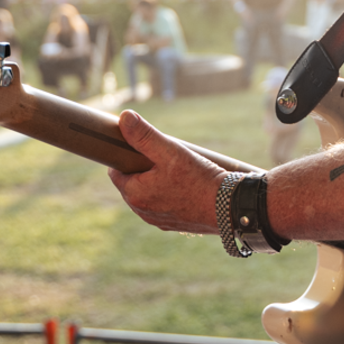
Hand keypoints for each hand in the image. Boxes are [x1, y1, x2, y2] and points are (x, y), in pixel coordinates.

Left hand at [107, 110, 229, 234]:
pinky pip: (163, 206)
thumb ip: (144, 136)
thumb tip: (124, 118)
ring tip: (176, 171)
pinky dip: (169, 196)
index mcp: (134, 194)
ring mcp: (157, 220)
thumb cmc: (198, 178)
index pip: (116, 172)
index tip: (141, 148)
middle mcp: (142, 211)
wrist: (228, 207)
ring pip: (148, 195)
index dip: (127, 157)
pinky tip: (184, 187)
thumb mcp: (170, 151)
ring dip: (155, 183)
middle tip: (163, 157)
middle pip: (132, 183)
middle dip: (143, 169)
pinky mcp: (173, 225)